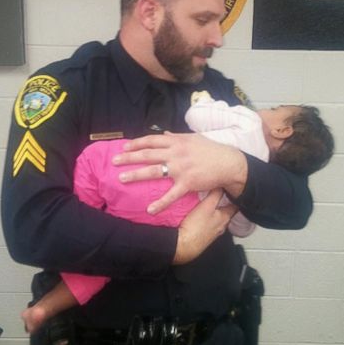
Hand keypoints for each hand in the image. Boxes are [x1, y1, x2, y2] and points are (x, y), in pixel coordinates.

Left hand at [113, 132, 249, 213]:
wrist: (229, 163)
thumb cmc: (212, 150)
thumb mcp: (194, 138)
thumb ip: (177, 137)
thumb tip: (164, 134)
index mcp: (177, 141)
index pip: (152, 140)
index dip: (137, 143)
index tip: (124, 146)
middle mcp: (176, 153)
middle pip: (147, 154)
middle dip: (129, 157)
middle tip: (114, 161)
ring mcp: (180, 168)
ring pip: (154, 171)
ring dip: (136, 175)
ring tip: (121, 178)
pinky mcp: (187, 183)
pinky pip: (171, 195)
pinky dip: (160, 203)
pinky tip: (149, 210)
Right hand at [173, 191, 236, 264]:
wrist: (183, 245)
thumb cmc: (196, 226)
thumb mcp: (207, 206)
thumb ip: (215, 195)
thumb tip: (221, 185)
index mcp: (225, 218)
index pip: (234, 206)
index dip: (234, 198)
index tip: (233, 192)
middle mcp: (221, 227)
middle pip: (226, 213)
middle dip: (223, 205)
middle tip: (220, 197)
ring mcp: (212, 233)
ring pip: (216, 220)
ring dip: (214, 213)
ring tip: (208, 206)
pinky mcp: (203, 237)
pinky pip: (207, 226)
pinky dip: (206, 220)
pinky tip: (199, 218)